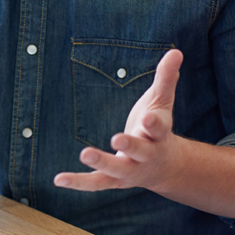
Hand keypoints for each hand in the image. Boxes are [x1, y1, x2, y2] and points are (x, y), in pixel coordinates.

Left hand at [54, 48, 183, 192]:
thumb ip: (166, 78)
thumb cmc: (157, 127)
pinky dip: (78, 182)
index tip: (148, 119)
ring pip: (117, 169)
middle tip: (117, 139)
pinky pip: (96, 183)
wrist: (164, 167)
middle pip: (140, 151)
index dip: (154, 124)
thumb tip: (176, 51)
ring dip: (102, 162)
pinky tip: (58, 179)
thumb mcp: (161, 102)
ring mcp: (130, 170)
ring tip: (85, 153)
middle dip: (130, 146)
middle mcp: (147, 155)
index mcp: (159, 134)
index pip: (160, 128)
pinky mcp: (114, 180)